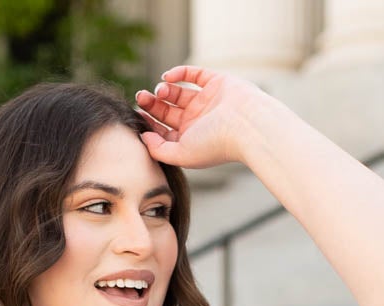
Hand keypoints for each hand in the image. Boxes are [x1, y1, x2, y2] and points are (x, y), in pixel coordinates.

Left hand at [133, 64, 267, 169]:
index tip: (137, 115)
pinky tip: (168, 77)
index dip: (148, 122)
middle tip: (141, 97)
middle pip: (167, 111)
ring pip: (177, 93)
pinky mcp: (215, 83)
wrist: (246, 126)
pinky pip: (193, 74)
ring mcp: (206, 102)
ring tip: (160, 90)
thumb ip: (158, 150)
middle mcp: (197, 122)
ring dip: (164, 90)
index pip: (162, 130)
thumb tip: (143, 137)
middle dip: (152, 103)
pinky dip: (179, 73)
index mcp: (189, 140)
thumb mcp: (181, 154)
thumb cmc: (215, 145)